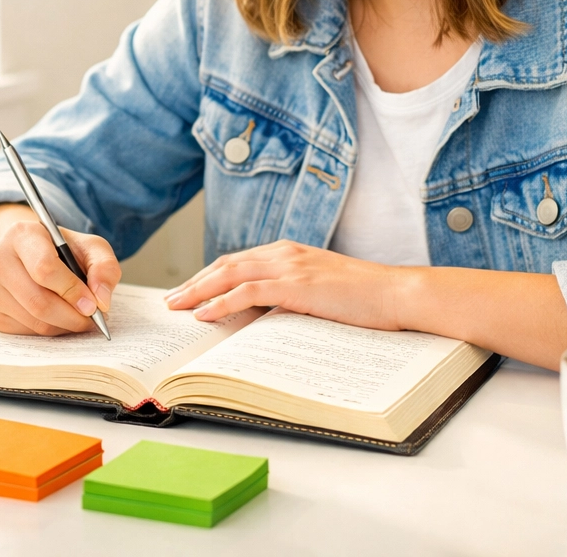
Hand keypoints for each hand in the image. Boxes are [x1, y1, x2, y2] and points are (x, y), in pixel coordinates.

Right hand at [0, 204, 120, 334]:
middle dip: (71, 316)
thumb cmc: (62, 250)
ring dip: (64, 326)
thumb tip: (101, 299)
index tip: (93, 304)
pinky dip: (50, 331)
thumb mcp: (90, 247)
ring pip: (33, 321)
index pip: (44, 269)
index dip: (71, 290)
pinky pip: (25, 332)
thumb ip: (104, 267)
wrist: (30, 254)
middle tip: (92, 319)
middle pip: (38, 301)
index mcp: (22, 234)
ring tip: (80, 317)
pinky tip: (60, 318)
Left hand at [164, 240, 404, 329]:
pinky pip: (249, 292)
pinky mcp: (296, 285)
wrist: (396, 293)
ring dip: (198, 291)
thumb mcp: (320, 289)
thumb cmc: (364, 297)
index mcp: (289, 252)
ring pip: (230, 275)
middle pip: (226, 265)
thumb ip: (291, 293)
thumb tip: (263, 315)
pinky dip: (222, 302)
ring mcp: (290, 266)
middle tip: (170, 300)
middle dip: (194, 282)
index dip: (208, 276)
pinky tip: (204, 313)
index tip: (187, 291)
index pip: (237, 261)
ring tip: (176, 307)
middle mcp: (284, 253)